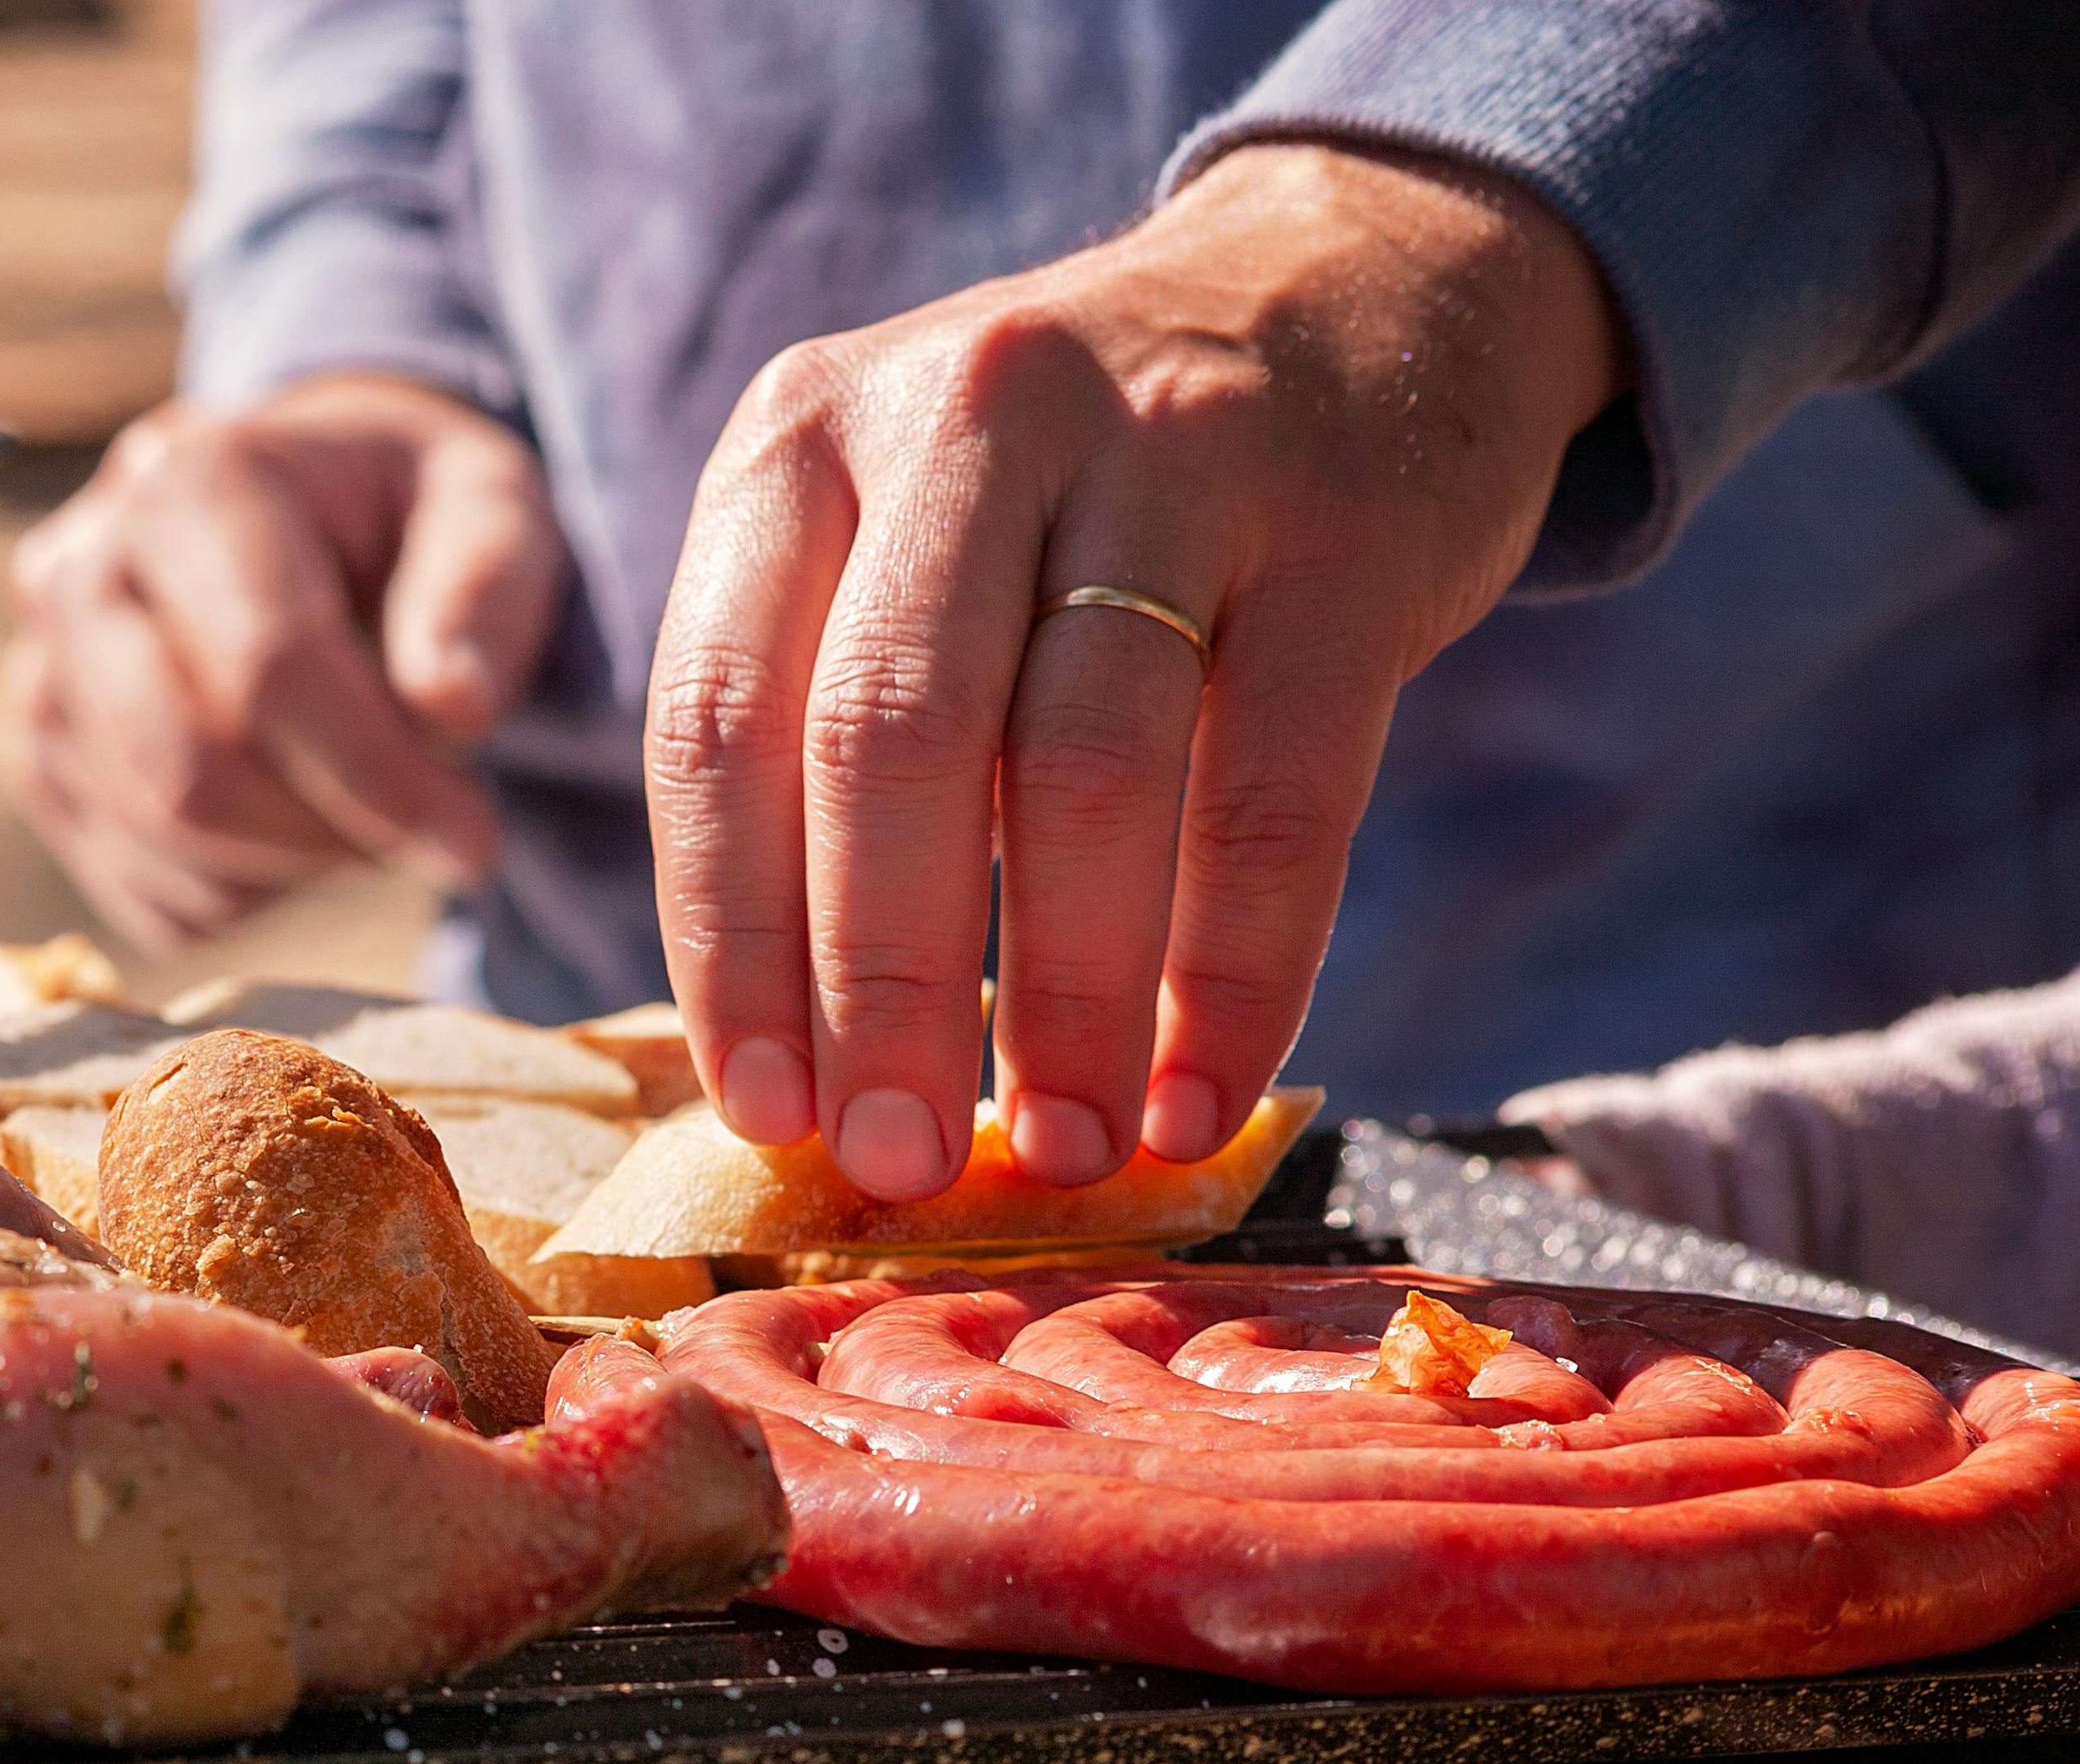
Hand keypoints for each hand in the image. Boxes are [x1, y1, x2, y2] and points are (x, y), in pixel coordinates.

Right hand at [3, 373, 567, 947]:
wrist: (311, 516)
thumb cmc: (407, 515)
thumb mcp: (487, 505)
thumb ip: (483, 589)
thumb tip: (455, 705)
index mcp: (190, 482)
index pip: (266, 670)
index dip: (377, 779)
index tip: (473, 841)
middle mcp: (81, 569)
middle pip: (189, 772)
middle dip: (330, 835)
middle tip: (430, 832)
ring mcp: (43, 672)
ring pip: (160, 840)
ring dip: (294, 865)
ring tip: (371, 808)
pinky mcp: (42, 761)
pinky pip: (142, 889)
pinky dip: (244, 891)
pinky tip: (304, 820)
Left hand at [647, 141, 1623, 1194]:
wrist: (1362, 282)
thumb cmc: (1078, 496)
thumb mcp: (901, 543)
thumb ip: (826, 737)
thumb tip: (797, 1059)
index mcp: (798, 444)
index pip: (717, 722)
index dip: (731, 941)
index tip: (761, 1113)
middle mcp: (961, 422)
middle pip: (885, 743)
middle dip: (881, 987)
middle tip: (893, 1165)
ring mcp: (1163, 454)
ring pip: (1081, 768)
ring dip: (1061, 994)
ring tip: (1058, 1151)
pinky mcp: (1341, 528)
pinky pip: (1278, 790)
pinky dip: (1236, 971)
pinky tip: (1200, 1094)